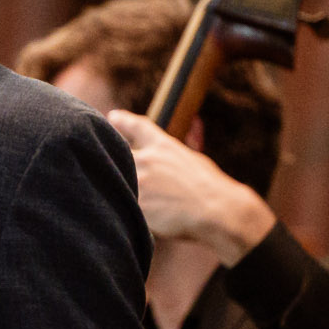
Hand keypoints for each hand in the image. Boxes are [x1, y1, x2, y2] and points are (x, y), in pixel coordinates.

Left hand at [106, 111, 276, 266]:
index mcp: (163, 145)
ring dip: (119, 185)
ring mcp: (140, 180)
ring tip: (122, 194)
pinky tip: (134, 211)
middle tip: (111, 164)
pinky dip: (125, 206)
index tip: (113, 117)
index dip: (123, 120)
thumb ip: (172, 155)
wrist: (218, 210)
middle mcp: (147, 158)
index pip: (138, 126)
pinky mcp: (137, 202)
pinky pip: (122, 202)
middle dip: (113, 159)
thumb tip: (170, 147)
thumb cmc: (211, 187)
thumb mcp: (193, 159)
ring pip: (117, 179)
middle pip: (118, 153)